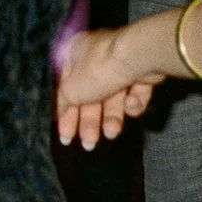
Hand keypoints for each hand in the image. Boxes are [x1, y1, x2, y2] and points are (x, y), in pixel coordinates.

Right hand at [55, 27, 163, 149]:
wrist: (139, 58)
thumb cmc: (97, 70)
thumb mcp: (70, 89)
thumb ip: (62, 102)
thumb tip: (58, 111)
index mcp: (74, 56)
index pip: (67, 90)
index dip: (66, 116)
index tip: (67, 138)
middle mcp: (96, 58)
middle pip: (91, 97)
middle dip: (90, 122)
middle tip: (90, 144)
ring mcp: (121, 65)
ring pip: (114, 98)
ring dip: (112, 118)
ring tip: (112, 133)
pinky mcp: (143, 73)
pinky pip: (134, 93)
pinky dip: (133, 102)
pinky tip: (132, 103)